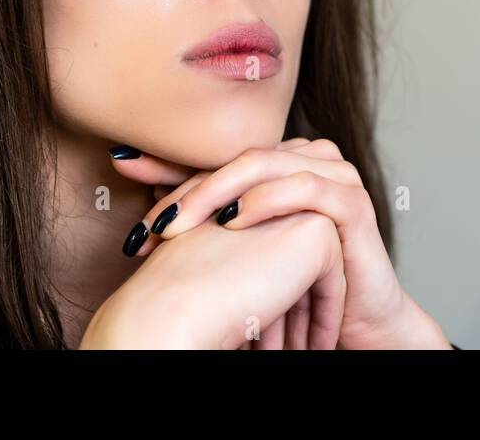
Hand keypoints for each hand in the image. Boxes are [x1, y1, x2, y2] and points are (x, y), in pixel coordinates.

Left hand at [110, 139, 450, 348]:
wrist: (352, 323)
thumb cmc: (295, 287)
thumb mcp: (237, 253)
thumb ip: (197, 215)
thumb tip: (127, 179)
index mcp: (283, 163)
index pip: (220, 157)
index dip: (172, 170)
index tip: (126, 180)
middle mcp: (310, 159)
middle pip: (239, 158)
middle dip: (190, 188)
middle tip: (155, 222)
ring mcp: (335, 176)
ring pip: (267, 164)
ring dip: (220, 190)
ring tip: (183, 221)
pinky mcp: (353, 203)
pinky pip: (306, 187)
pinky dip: (266, 200)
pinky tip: (233, 220)